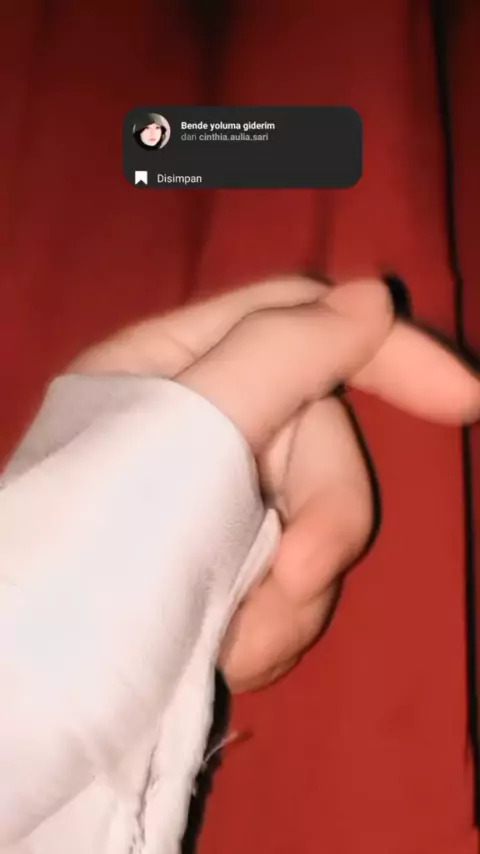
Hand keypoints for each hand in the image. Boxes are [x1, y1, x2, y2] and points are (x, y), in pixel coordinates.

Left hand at [68, 277, 479, 692]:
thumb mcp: (186, 435)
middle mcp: (200, 426)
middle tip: (296, 577)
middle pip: (321, 439)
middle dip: (324, 517)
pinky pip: (296, 585)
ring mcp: (217, 503)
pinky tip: (225, 655)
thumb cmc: (96, 548)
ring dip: (292, 594)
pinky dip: (274, 628)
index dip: (389, 351)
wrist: (36, 691)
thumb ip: (282, 356)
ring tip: (233, 640)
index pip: (299, 322)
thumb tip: (370, 301)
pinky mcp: (228, 573)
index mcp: (175, 366)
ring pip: (317, 525)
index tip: (465, 401)